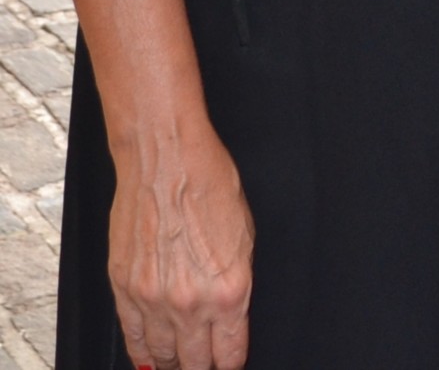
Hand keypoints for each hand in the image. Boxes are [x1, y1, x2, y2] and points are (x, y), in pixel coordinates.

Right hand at [109, 123, 253, 369]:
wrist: (166, 158)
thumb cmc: (210, 182)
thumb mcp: (245, 233)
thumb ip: (237, 280)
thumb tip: (231, 314)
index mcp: (229, 289)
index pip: (230, 351)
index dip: (231, 361)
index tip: (230, 362)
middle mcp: (191, 302)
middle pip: (194, 362)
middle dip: (202, 367)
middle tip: (205, 364)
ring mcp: (153, 299)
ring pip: (162, 356)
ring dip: (172, 363)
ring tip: (178, 364)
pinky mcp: (124, 290)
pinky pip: (132, 337)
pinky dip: (142, 351)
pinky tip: (149, 357)